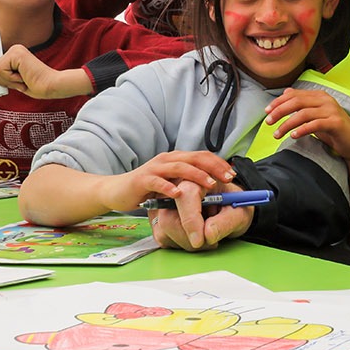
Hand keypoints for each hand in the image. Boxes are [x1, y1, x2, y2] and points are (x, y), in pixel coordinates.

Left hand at [0, 45, 91, 98]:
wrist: (52, 86)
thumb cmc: (36, 86)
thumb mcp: (13, 80)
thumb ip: (2, 74)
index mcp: (14, 54)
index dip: (2, 79)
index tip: (18, 80)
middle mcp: (14, 49)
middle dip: (4, 81)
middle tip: (22, 81)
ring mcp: (15, 50)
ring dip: (8, 81)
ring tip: (24, 79)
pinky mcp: (16, 54)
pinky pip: (0, 71)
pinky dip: (11, 79)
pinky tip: (24, 77)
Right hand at [97, 150, 234, 213]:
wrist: (117, 191)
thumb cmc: (148, 189)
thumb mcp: (172, 183)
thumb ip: (188, 182)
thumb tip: (214, 186)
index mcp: (176, 159)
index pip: (202, 156)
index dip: (218, 163)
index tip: (233, 173)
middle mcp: (167, 159)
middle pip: (195, 158)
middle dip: (214, 167)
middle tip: (228, 177)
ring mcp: (154, 168)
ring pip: (179, 167)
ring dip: (197, 175)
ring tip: (210, 184)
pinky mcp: (142, 180)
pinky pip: (157, 182)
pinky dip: (169, 187)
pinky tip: (179, 194)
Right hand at [148, 174, 253, 251]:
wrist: (232, 210)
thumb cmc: (235, 207)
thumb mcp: (240, 213)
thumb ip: (226, 223)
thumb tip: (207, 235)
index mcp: (199, 180)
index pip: (186, 197)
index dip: (191, 221)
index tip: (199, 241)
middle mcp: (178, 190)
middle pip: (169, 218)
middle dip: (189, 238)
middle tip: (211, 242)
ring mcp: (168, 205)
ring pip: (165, 230)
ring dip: (187, 243)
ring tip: (208, 237)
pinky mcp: (163, 219)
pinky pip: (164, 238)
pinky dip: (181, 244)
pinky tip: (196, 237)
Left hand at [265, 88, 349, 158]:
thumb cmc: (332, 130)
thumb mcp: (315, 115)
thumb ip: (302, 103)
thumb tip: (286, 92)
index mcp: (320, 96)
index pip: (294, 95)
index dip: (278, 102)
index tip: (266, 111)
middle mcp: (326, 100)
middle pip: (297, 102)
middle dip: (279, 111)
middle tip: (268, 122)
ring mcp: (332, 111)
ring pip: (303, 114)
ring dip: (287, 124)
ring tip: (277, 134)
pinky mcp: (336, 123)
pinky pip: (315, 124)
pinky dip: (302, 130)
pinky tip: (293, 135)